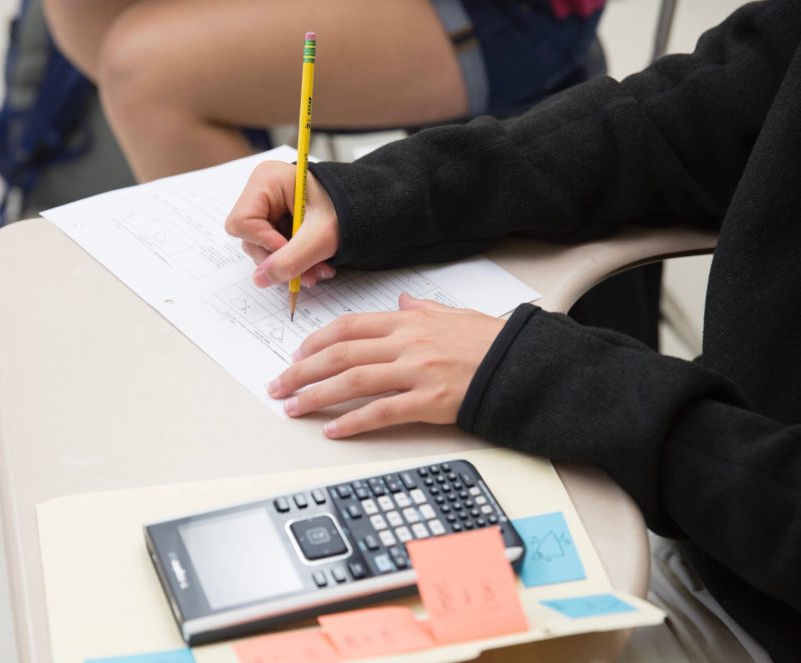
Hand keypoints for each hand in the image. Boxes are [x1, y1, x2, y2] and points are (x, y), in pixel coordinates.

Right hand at [225, 161, 339, 288]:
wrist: (367, 206)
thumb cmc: (348, 207)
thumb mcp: (321, 236)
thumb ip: (292, 259)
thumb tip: (261, 279)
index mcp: (266, 181)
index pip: (242, 222)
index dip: (264, 243)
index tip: (290, 250)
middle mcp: (261, 194)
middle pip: (251, 240)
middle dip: (281, 260)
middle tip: (310, 273)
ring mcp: (268, 211)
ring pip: (264, 251)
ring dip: (291, 266)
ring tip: (319, 270)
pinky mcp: (277, 225)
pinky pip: (275, 252)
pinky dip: (295, 262)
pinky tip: (315, 265)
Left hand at [266, 294, 504, 437]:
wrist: (524, 365)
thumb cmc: (492, 342)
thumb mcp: (454, 315)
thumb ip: (423, 310)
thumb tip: (404, 301)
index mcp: (409, 322)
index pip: (349, 327)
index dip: (315, 342)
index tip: (296, 355)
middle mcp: (406, 343)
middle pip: (340, 354)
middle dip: (301, 370)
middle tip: (278, 385)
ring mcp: (416, 372)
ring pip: (352, 381)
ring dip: (316, 395)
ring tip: (293, 407)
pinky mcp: (429, 402)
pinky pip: (382, 412)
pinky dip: (353, 422)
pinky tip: (333, 430)